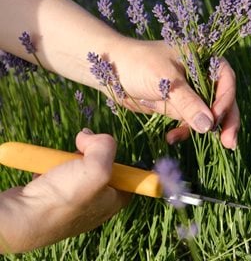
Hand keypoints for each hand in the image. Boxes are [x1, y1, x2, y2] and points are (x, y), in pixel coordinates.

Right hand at [0, 130, 130, 252]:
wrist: (20, 217)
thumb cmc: (63, 198)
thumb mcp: (96, 168)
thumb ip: (105, 146)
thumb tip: (90, 135)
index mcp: (113, 201)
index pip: (127, 174)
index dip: (117, 157)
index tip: (104, 149)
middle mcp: (95, 204)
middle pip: (100, 167)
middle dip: (89, 153)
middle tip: (79, 149)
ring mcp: (73, 202)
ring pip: (76, 169)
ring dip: (67, 159)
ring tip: (58, 162)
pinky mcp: (53, 198)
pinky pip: (56, 175)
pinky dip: (50, 168)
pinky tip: (44, 171)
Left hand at [113, 38, 239, 148]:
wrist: (109, 70)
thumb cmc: (137, 64)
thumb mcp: (165, 81)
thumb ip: (188, 102)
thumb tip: (209, 126)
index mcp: (201, 58)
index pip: (225, 79)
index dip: (225, 99)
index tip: (216, 118)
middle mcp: (200, 74)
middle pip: (222, 99)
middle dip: (225, 121)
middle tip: (229, 143)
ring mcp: (189, 91)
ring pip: (207, 113)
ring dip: (199, 129)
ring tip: (177, 138)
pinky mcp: (178, 105)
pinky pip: (189, 121)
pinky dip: (183, 131)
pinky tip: (171, 138)